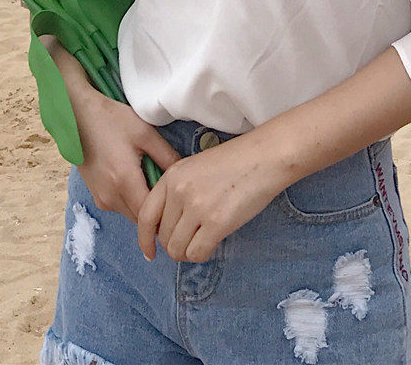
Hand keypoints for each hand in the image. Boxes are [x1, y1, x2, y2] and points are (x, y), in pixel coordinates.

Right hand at [72, 84, 183, 224]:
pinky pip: (121, 207)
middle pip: (142, 218)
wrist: (77, 115)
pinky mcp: (96, 196)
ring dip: (144, 203)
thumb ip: (167, 157)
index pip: (152, 215)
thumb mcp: (146, 133)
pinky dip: (132, 199)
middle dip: (158, 208)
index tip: (180, 198)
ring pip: (131, 214)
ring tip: (153, 178)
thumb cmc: (112, 120)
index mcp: (124, 182)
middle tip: (170, 188)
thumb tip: (186, 176)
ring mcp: (100, 198)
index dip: (168, 211)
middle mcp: (110, 197)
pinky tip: (138, 178)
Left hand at [137, 133, 285, 262]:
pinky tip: (214, 241)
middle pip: (163, 236)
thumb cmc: (236, 162)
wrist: (265, 157)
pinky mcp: (217, 222)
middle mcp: (179, 191)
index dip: (145, 239)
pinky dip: (203, 253)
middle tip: (192, 239)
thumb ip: (178, 191)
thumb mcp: (196, 167)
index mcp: (172, 176)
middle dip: (175, 244)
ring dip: (188, 251)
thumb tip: (168, 226)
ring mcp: (197, 207)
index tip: (150, 252)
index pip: (145, 216)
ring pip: (177, 249)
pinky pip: (197, 253)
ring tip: (204, 240)